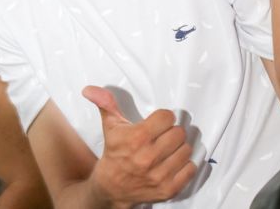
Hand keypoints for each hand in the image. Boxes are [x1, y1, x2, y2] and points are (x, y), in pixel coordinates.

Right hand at [83, 86, 195, 207]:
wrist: (111, 187)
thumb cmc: (114, 153)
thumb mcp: (110, 126)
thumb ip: (105, 103)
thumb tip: (90, 90)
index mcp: (136, 138)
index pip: (167, 118)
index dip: (164, 117)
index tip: (160, 121)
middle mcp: (148, 157)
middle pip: (179, 133)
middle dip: (173, 131)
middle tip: (165, 134)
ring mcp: (159, 175)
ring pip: (186, 150)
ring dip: (180, 147)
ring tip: (169, 148)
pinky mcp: (168, 189)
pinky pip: (190, 169)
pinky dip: (185, 164)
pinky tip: (175, 161)